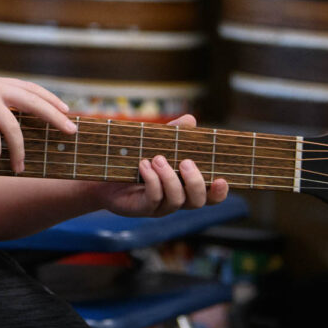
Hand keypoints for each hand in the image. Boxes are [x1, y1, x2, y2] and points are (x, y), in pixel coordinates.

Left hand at [94, 114, 229, 216]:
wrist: (104, 173)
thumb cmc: (135, 158)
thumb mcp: (156, 143)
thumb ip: (175, 134)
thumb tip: (191, 120)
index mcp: (185, 187)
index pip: (210, 196)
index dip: (219, 192)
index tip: (222, 179)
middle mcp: (176, 200)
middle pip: (197, 201)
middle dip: (195, 182)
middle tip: (185, 162)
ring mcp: (159, 207)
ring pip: (176, 200)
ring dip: (169, 178)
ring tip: (157, 158)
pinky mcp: (141, 208)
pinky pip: (154, 198)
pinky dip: (152, 180)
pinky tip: (144, 165)